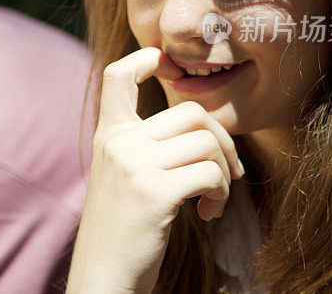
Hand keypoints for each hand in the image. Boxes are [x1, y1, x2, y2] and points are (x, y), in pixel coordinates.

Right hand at [66, 47, 243, 292]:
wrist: (103, 276)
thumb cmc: (122, 229)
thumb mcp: (121, 176)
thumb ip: (143, 145)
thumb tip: (200, 126)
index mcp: (108, 135)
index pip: (117, 75)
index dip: (146, 58)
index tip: (168, 65)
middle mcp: (118, 143)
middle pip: (192, 112)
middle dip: (223, 141)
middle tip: (228, 172)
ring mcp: (134, 165)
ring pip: (206, 142)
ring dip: (224, 173)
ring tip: (213, 199)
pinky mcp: (154, 192)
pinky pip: (211, 173)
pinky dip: (222, 193)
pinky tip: (208, 213)